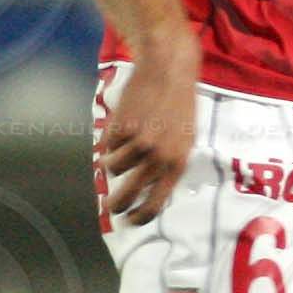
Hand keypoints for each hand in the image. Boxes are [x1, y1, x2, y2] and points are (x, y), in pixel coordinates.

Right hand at [98, 43, 199, 225]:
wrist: (168, 70)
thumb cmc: (179, 104)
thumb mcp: (185, 138)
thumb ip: (169, 164)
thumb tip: (151, 188)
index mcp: (177, 163)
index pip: (156, 202)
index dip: (140, 216)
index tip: (130, 221)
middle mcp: (157, 157)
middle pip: (128, 193)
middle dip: (117, 204)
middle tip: (110, 207)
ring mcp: (137, 142)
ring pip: (112, 167)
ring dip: (113, 161)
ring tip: (122, 146)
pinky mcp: (120, 127)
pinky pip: (107, 145)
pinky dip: (110, 140)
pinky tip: (123, 123)